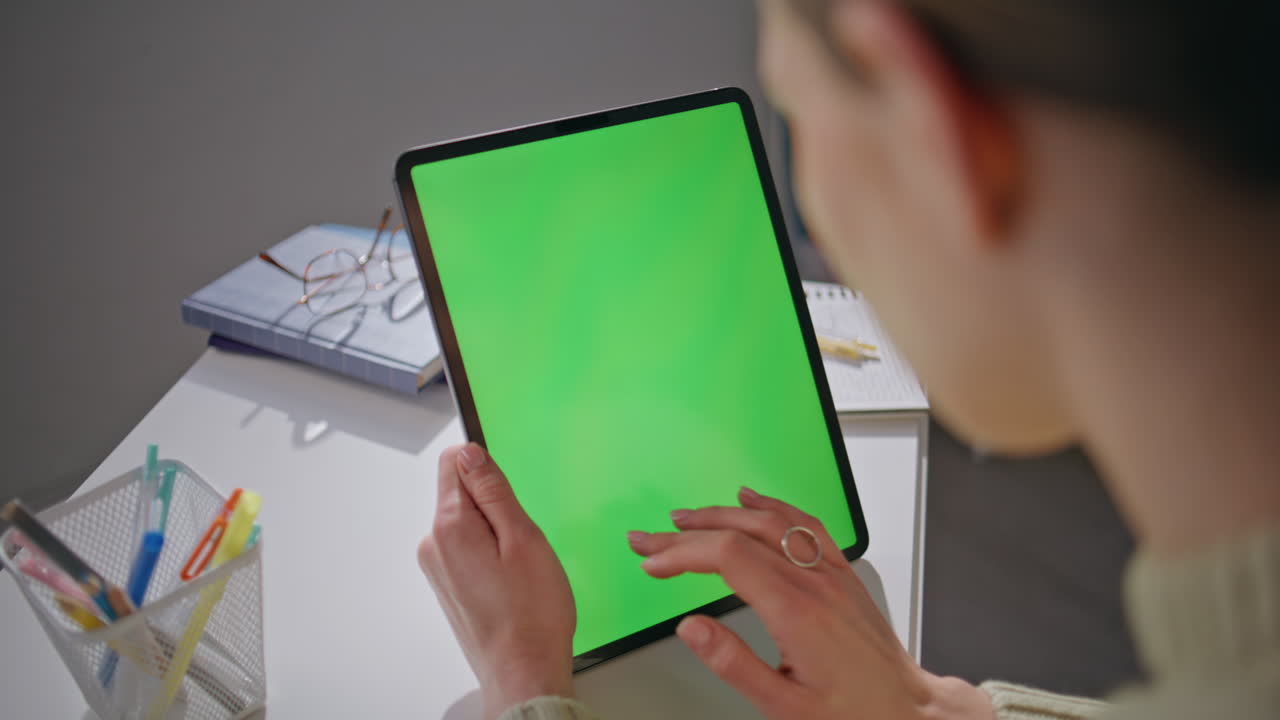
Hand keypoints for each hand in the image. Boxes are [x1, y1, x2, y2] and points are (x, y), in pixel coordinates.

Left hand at [418, 443, 576, 719]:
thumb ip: (493, 490)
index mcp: (450, 527)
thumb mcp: (523, 538)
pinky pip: (467, 549)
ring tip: (518, 568)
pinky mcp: (447, 584)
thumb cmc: (531, 615)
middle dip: (495, 506)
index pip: (454, 462)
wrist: (523, 672)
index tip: (508, 494)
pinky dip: (490, 556)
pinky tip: (510, 583)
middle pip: (461, 493)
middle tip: (521, 542)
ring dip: (494, 533)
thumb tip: (470, 453)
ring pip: (467, 523)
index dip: (487, 468)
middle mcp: (433, 545)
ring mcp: (437, 567)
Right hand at [628, 487, 993, 719]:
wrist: (909, 710)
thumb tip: (690, 628)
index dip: (682, 553)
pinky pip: (806, 524)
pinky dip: (773, 505)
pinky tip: (753, 499)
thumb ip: (734, 664)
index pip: (727, 556)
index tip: (652, 562)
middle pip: (741, 533)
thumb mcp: (785, 705)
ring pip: (772, 521)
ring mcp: (831, 572)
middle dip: (688, 531)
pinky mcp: (842, 573)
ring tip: (685, 516)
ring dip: (723, 512)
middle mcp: (814, 581)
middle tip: (649, 537)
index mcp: (795, 610)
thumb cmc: (853, 712)